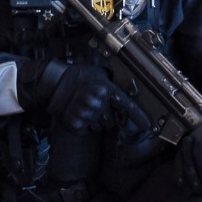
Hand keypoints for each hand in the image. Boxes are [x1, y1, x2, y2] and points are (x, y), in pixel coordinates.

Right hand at [23, 61, 149, 133]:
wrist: (53, 82)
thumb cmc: (76, 75)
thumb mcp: (100, 72)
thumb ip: (113, 83)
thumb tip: (126, 91)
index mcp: (106, 90)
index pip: (128, 107)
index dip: (139, 118)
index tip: (148, 126)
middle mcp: (99, 105)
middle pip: (112, 120)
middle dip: (107, 115)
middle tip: (97, 105)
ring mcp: (87, 116)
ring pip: (100, 126)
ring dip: (96, 120)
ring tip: (86, 107)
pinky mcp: (77, 124)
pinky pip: (87, 129)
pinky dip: (84, 124)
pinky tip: (79, 113)